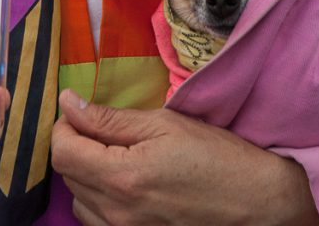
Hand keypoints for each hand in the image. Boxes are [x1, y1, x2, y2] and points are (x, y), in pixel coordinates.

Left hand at [51, 90, 318, 225]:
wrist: (256, 204)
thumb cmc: (215, 157)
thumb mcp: (164, 124)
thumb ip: (110, 118)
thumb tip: (68, 103)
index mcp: (121, 177)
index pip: (62, 150)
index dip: (65, 124)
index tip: (80, 110)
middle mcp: (116, 213)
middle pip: (67, 174)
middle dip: (75, 144)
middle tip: (102, 127)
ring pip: (79, 201)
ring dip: (86, 174)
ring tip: (116, 156)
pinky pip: (98, 222)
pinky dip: (100, 200)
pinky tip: (125, 184)